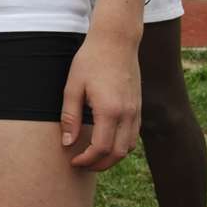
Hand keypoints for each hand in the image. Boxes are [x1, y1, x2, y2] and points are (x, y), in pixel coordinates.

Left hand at [61, 31, 140, 170]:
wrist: (116, 42)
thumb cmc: (90, 61)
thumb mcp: (72, 87)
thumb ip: (69, 116)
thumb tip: (67, 143)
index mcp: (109, 110)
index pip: (101, 148)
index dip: (87, 160)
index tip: (73, 161)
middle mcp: (128, 114)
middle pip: (118, 153)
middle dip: (100, 164)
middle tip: (81, 164)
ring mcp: (136, 111)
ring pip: (129, 147)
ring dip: (112, 158)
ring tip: (92, 157)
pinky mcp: (139, 107)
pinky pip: (133, 135)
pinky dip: (121, 146)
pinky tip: (105, 142)